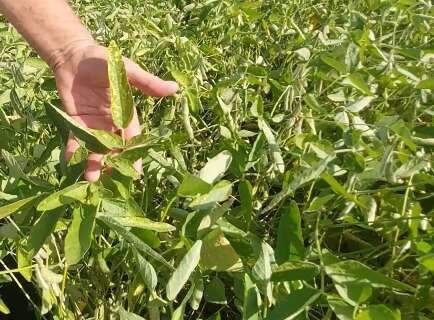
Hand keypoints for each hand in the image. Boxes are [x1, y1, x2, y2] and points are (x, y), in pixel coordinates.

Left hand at [53, 44, 177, 181]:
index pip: (132, 139)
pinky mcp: (75, 121)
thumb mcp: (127, 71)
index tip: (136, 173)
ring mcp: (93, 124)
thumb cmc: (104, 61)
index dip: (134, 156)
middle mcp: (111, 123)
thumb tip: (174, 88)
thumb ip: (147, 83)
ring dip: (93, 162)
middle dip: (113, 164)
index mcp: (126, 114)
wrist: (75, 55)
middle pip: (114, 148)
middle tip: (111, 180)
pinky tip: (70, 159)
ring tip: (91, 178)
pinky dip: (73, 149)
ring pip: (95, 147)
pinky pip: (75, 138)